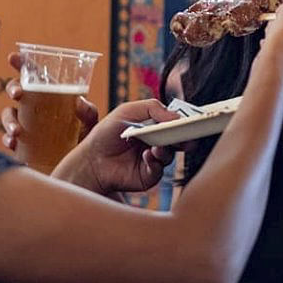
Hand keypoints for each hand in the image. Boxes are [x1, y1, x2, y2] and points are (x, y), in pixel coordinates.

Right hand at [0, 51, 97, 152]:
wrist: (78, 167)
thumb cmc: (83, 139)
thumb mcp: (90, 125)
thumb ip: (88, 113)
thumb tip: (78, 101)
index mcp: (49, 95)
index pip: (34, 74)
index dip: (22, 64)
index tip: (13, 57)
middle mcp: (33, 106)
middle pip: (16, 90)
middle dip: (13, 88)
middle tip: (18, 94)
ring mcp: (24, 124)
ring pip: (8, 114)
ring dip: (8, 120)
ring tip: (16, 131)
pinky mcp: (19, 143)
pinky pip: (7, 137)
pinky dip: (7, 138)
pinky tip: (12, 143)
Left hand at [65, 99, 181, 194]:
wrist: (92, 158)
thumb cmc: (107, 132)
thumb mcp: (127, 111)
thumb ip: (152, 108)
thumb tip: (176, 116)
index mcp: (153, 125)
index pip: (174, 122)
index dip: (183, 121)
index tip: (190, 120)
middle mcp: (156, 142)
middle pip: (178, 139)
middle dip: (182, 136)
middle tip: (182, 133)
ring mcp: (154, 158)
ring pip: (170, 154)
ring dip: (166, 148)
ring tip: (157, 145)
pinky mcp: (149, 175)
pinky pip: (160, 168)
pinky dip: (156, 161)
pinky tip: (147, 155)